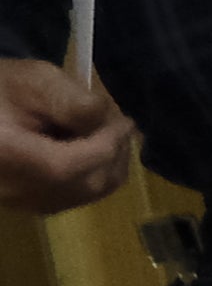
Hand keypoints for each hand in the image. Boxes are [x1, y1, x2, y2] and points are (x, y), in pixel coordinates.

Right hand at [0, 56, 134, 215]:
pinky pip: (67, 199)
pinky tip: (91, 153)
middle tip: (123, 129)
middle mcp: (7, 189)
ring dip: (106, 169)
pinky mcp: (20, 205)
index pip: (65, 167)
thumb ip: (73, 102)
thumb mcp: (33, 80)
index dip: (105, 148)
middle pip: (80, 187)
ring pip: (79, 197)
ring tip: (111, 138)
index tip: (126, 123)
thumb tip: (107, 124)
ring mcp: (14, 202)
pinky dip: (89, 179)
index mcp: (5, 154)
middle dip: (114, 157)